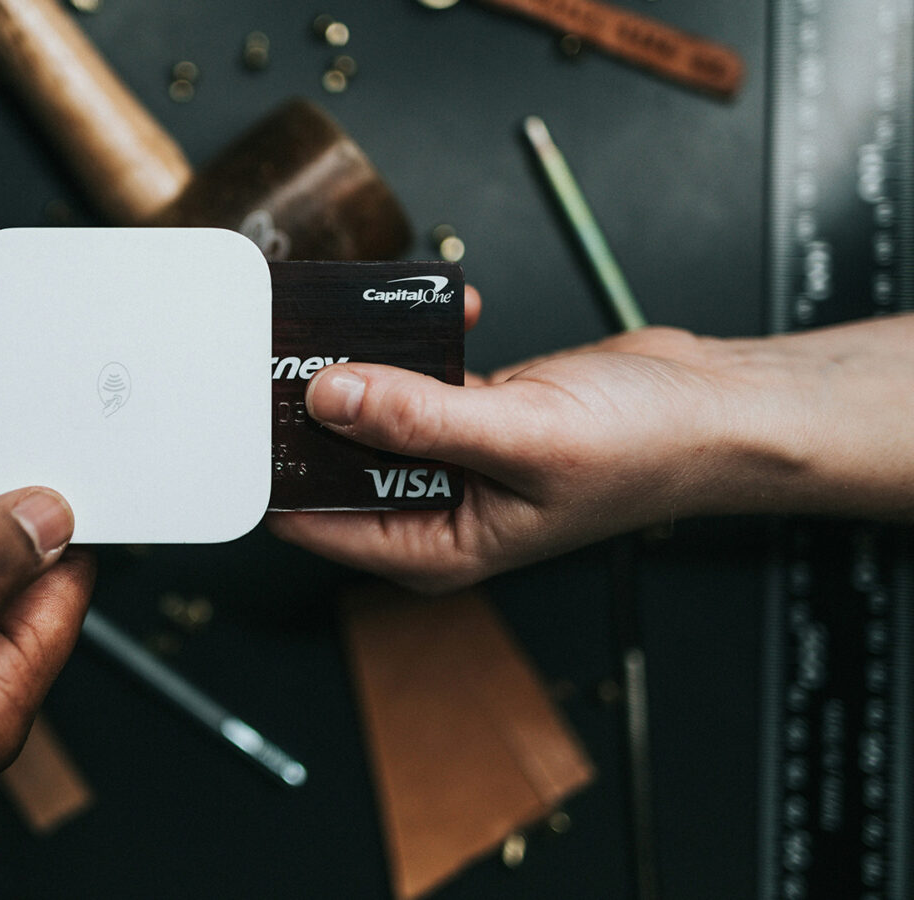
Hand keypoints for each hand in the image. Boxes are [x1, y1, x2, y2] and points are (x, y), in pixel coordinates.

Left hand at [269, 314, 913, 592]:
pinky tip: (451, 312)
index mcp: (430, 546)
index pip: (311, 519)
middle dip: (314, 399)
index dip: (272, 467)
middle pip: (333, 456)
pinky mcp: (467, 412)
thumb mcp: (521, 436)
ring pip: (369, 406)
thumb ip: (418, 419)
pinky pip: (415, 374)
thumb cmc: (645, 450)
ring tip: (370, 313)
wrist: (717, 408)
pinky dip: (421, 340)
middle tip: (293, 337)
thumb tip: (328, 398)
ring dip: (368, 358)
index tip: (242, 408)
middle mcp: (429, 508)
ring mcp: (447, 458)